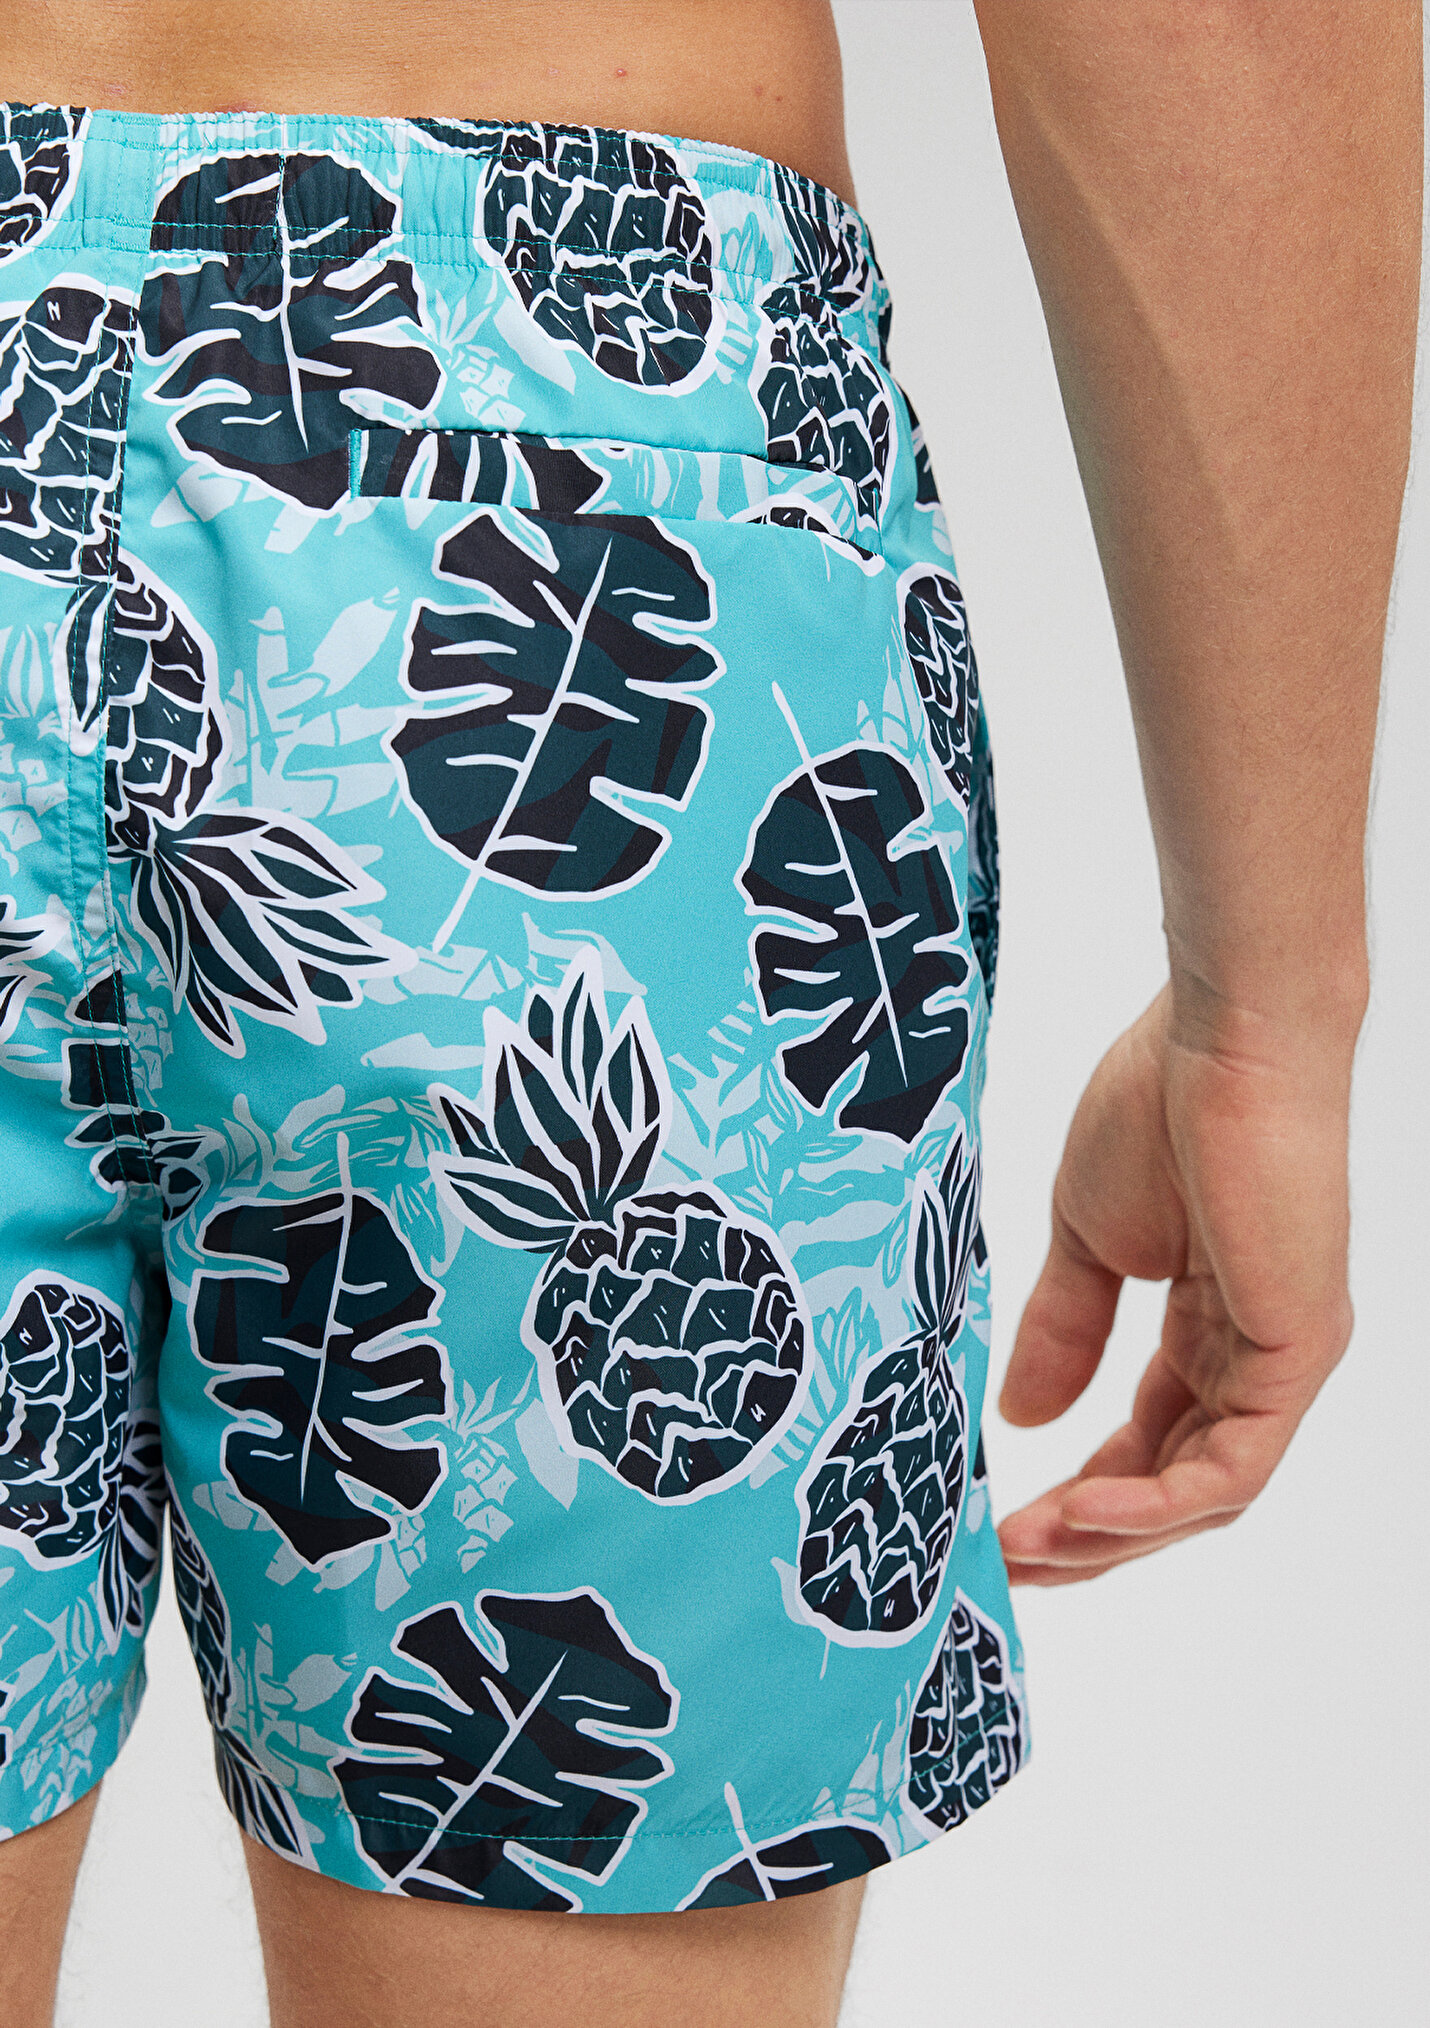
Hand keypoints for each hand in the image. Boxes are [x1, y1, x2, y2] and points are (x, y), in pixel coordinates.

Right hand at [996, 983, 1358, 1584]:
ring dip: (1111, 1533)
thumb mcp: (1086, 1238)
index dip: (1077, 1490)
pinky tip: (1082, 1509)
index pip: (1149, 1439)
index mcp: (1212, 1326)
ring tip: (1024, 1548)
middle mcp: (1256, 1355)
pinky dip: (1155, 1501)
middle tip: (1003, 1563)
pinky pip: (1230, 1466)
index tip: (999, 1519)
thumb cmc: (1160, 1102)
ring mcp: (1282, 1358)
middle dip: (1087, 1535)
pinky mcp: (1295, 1352)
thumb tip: (1023, 1417)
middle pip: (1175, 1484)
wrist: (1223, 1037)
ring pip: (1204, 1493)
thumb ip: (1063, 1329)